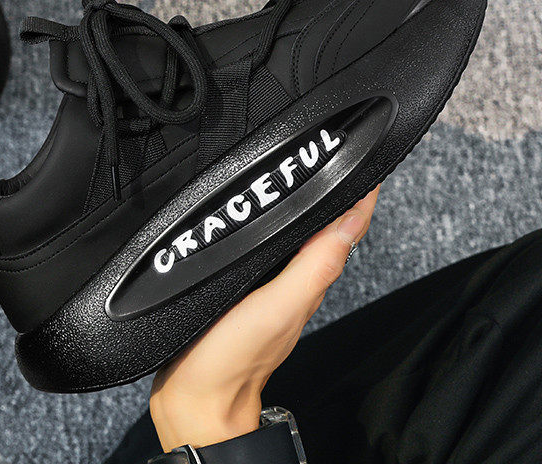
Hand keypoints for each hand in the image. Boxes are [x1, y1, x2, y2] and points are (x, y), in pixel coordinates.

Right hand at [149, 186, 378, 451]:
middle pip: (324, 230)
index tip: (365, 162)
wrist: (193, 400)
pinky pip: (267, 251)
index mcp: (308, 281)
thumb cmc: (233, 359)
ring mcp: (268, 288)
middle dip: (334, 193)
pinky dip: (273, 229)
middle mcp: (293, 282)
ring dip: (306, 208)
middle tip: (338, 158)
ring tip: (310, 178)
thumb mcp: (279, 305)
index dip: (359, 195)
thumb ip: (313, 265)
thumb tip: (348, 219)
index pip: (344, 229)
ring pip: (296, 239)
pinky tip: (263, 222)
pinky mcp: (241, 292)